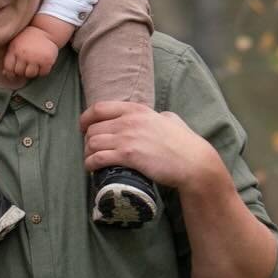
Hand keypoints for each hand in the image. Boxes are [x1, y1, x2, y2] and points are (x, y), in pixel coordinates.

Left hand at [2, 25, 59, 80]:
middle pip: (20, 72)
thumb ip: (10, 58)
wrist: (45, 29)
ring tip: (34, 64)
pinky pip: (43, 73)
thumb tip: (4, 73)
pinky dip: (43, 71)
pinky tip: (42, 63)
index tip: (13, 74)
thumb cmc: (27, 38)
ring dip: (32, 72)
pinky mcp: (47, 60)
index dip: (10, 73)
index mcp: (14, 49)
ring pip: (31, 74)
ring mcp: (36, 57)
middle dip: (22, 71)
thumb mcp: (15, 45)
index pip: (9, 68)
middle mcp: (24, 54)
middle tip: (27, 65)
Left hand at [79, 101, 220, 190]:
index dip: (86, 119)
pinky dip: (90, 164)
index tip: (83, 128)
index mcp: (137, 110)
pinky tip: (91, 168)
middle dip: (87, 141)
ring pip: (92, 143)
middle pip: (92, 128)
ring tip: (91, 161)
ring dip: (87, 154)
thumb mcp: (171, 120)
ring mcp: (128, 138)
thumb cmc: (184, 143)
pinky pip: (98, 158)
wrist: (193, 162)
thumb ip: (160, 116)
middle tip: (91, 151)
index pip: (99, 108)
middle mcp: (129, 121)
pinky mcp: (128, 156)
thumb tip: (160, 116)